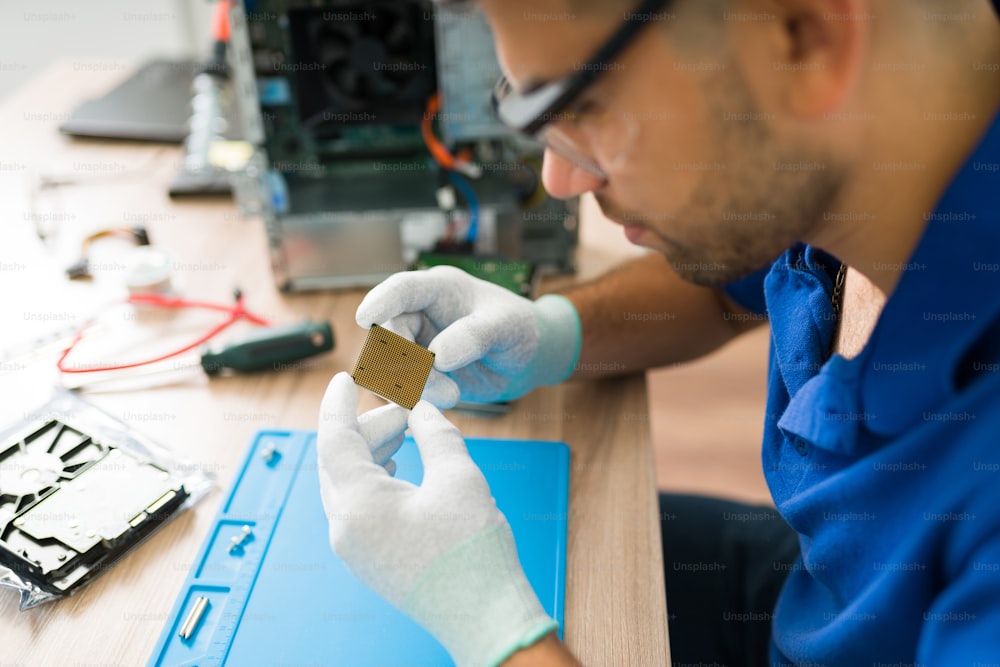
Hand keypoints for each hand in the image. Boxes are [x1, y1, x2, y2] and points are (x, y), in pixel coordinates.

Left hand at [317, 373, 557, 666]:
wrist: (486, 617)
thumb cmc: (473, 551)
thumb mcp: (459, 476)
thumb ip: (434, 432)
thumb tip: (420, 407)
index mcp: (358, 504)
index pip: (334, 439)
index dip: (339, 403)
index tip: (343, 378)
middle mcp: (344, 528)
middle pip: (338, 461)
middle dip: (367, 427)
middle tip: (404, 409)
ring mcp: (353, 549)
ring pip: (346, 484)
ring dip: (371, 453)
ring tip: (405, 434)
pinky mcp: (368, 561)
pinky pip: (356, 508)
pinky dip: (373, 479)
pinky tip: (399, 469)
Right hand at [356, 266, 581, 405]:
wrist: (522, 358)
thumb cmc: (516, 328)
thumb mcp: (506, 326)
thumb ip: (474, 336)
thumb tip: (437, 355)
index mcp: (439, 290)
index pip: (403, 289)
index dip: (381, 300)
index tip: (365, 317)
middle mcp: (419, 313)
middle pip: (389, 335)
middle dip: (411, 366)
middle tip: (449, 391)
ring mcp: (414, 343)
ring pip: (389, 366)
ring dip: (416, 387)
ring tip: (453, 396)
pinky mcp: (416, 373)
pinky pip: (400, 388)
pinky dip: (416, 399)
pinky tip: (443, 401)